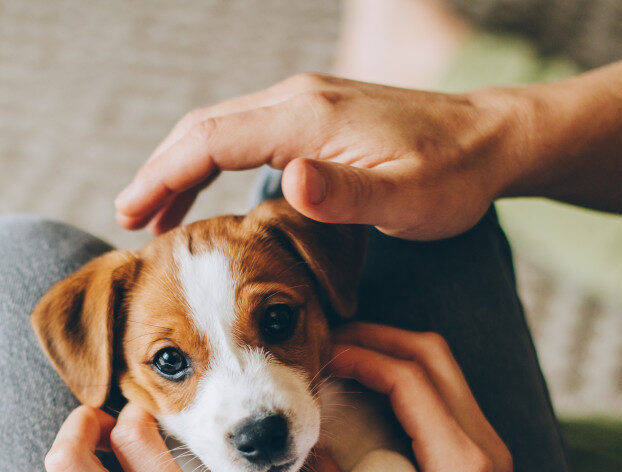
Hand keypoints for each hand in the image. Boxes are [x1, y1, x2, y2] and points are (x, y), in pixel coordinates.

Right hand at [114, 74, 519, 239]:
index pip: (211, 139)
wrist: (492, 139)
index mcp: (307, 118)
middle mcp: (298, 100)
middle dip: (160, 172)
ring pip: (221, 129)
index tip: (130, 215)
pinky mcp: (317, 118)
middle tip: (128, 221)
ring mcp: (306, 104)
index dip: (164, 176)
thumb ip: (345, 193)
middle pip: (204, 128)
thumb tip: (285, 179)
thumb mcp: (406, 197)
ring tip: (157, 216)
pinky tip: (212, 195)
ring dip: (182, 168)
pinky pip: (247, 134)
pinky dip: (213, 162)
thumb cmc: (453, 176)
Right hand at [301, 323, 621, 471]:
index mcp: (462, 465)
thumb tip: (301, 453)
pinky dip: (406, 378)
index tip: (320, 354)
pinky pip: (445, 394)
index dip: (362, 355)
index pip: (411, 379)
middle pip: (434, 355)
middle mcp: (484, 447)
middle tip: (328, 340)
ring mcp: (490, 450)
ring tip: (343, 356)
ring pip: (443, 369)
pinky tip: (368, 390)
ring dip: (393, 353)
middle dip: (379, 337)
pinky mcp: (483, 459)